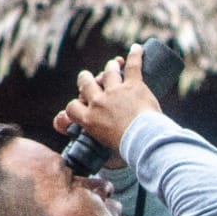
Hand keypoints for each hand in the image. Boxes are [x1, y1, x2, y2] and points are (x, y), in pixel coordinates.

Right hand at [56, 45, 160, 163]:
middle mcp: (98, 102)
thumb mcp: (105, 154)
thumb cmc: (128, 151)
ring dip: (111, 67)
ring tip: (114, 64)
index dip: (75, 105)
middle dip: (86, 79)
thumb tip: (91, 167)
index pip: (71, 107)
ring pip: (109, 72)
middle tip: (90, 78)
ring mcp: (115, 92)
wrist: (145, 141)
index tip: (80, 105)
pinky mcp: (134, 85)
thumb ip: (100, 154)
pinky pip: (133, 65)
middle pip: (86, 83)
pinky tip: (138, 48)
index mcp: (88, 120)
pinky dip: (136, 55)